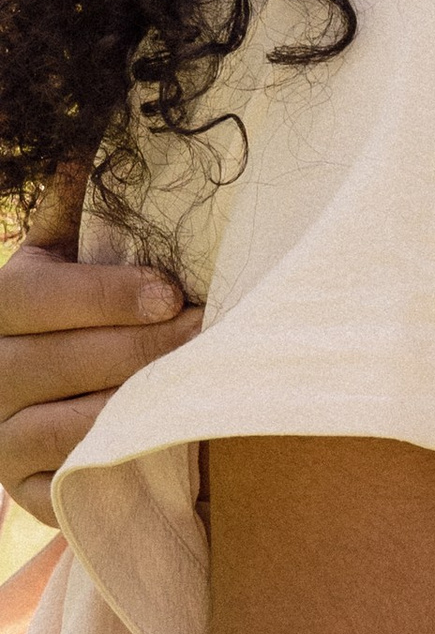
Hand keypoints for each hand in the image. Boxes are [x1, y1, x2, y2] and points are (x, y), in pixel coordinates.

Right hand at [0, 165, 198, 524]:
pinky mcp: (28, 493)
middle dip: (138, 348)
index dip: (100, 296)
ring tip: (200, 386)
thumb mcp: (60, 262)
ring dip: (137, 408)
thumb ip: (70, 210)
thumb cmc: (73, 319)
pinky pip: (74, 481)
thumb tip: (87, 140)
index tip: (169, 291)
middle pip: (52, 364)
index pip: (29, 299)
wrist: (40, 408)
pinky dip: (120, 462)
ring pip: (66, 427)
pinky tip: (169, 439)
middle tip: (207, 334)